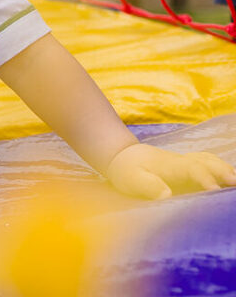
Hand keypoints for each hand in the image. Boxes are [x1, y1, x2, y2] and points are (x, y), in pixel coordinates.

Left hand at [105, 143, 235, 199]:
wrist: (126, 157)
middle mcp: (183, 162)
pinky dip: (223, 170)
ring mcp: (188, 164)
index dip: (205, 178)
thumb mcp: (132, 178)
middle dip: (224, 172)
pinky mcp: (191, 169)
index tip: (214, 190)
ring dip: (226, 170)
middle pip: (208, 162)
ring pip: (212, 162)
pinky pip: (210, 166)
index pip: (193, 168)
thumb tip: (167, 195)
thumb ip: (148, 185)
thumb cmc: (128, 170)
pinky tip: (230, 180)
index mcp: (171, 165)